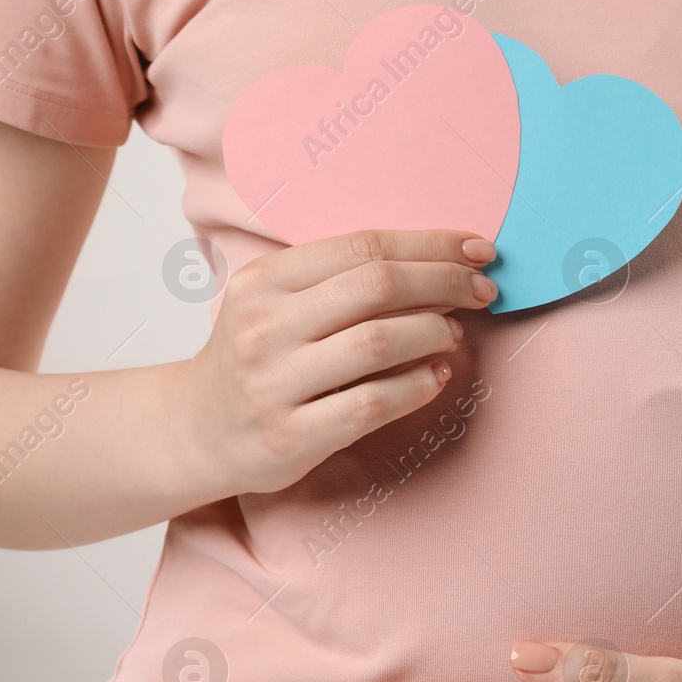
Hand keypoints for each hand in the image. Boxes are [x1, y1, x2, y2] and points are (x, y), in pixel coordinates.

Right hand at [181, 229, 497, 495]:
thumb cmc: (259, 358)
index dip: (430, 245)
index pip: (362, 247)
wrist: (197, 430)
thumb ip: (343, 282)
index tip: (478, 250)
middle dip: (445, 282)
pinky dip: (417, 386)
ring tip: (455, 333)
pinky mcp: (291, 436)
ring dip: (434, 332)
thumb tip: (442, 266)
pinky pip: (372, 404)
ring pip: (378, 342)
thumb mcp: (279, 303)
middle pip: (376, 287)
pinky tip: (437, 376)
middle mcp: (264, 327)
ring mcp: (275, 383)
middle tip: (484, 290)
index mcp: (264, 280)